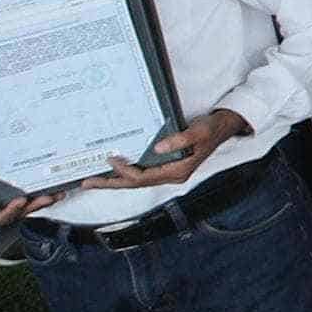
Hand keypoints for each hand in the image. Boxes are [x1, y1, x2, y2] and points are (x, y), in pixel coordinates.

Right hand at [0, 160, 52, 229]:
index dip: (9, 211)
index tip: (20, 201)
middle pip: (18, 213)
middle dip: (33, 207)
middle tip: (44, 198)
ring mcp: (10, 199)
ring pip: (28, 206)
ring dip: (43, 202)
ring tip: (54, 195)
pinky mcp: (19, 191)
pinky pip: (33, 196)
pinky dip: (45, 194)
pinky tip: (56, 189)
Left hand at [97, 111, 248, 189]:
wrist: (224, 127)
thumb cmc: (211, 129)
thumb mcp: (198, 132)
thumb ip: (179, 140)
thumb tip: (158, 147)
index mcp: (177, 171)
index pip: (144, 177)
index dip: (125, 171)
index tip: (111, 159)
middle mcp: (171, 175)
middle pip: (135, 184)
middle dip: (111, 184)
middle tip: (87, 182)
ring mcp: (168, 172)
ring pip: (137, 181)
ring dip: (115, 181)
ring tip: (94, 180)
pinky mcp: (166, 166)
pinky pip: (142, 174)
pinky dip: (126, 174)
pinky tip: (114, 171)